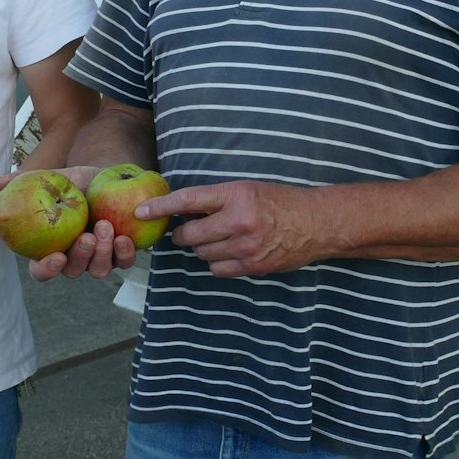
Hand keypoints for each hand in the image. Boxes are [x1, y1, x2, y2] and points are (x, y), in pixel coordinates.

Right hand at [25, 167, 138, 282]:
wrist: (109, 178)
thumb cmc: (76, 182)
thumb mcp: (54, 178)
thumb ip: (28, 181)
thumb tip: (0, 183)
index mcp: (50, 249)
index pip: (41, 270)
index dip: (47, 270)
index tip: (56, 257)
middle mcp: (74, 258)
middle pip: (73, 271)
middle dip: (80, 257)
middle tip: (87, 237)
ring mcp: (98, 258)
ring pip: (98, 270)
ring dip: (102, 254)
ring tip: (106, 228)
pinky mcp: (120, 254)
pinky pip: (124, 262)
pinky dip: (125, 254)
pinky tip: (124, 238)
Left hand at [147, 180, 323, 277]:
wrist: (317, 223)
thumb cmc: (281, 202)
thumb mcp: (249, 189)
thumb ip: (218, 198)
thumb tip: (184, 209)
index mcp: (236, 195)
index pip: (189, 200)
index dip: (161, 207)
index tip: (141, 211)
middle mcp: (239, 221)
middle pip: (190, 234)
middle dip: (184, 234)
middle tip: (189, 230)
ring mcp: (245, 246)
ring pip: (202, 254)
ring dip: (203, 248)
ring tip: (218, 239)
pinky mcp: (252, 266)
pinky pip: (217, 269)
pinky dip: (217, 262)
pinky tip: (229, 252)